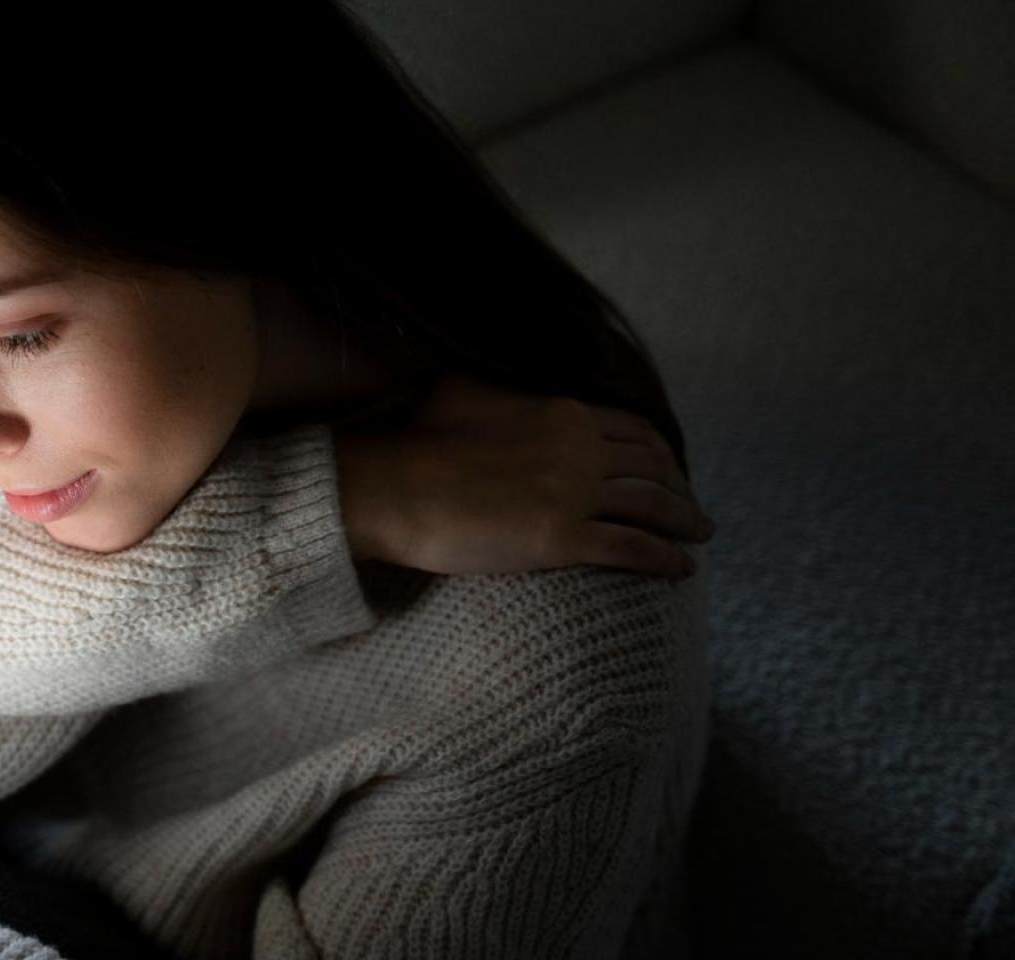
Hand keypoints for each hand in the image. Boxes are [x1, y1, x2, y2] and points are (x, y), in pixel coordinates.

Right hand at [335, 373, 714, 579]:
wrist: (393, 485)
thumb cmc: (416, 439)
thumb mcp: (462, 389)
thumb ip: (500, 391)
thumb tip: (501, 389)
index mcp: (561, 413)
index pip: (631, 430)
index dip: (658, 452)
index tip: (667, 468)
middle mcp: (579, 450)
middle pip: (652, 468)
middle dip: (680, 487)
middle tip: (690, 507)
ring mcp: (574, 495)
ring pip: (652, 506)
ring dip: (684, 522)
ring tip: (699, 536)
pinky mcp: (562, 540)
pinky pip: (631, 549)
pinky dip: (663, 560)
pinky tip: (680, 570)